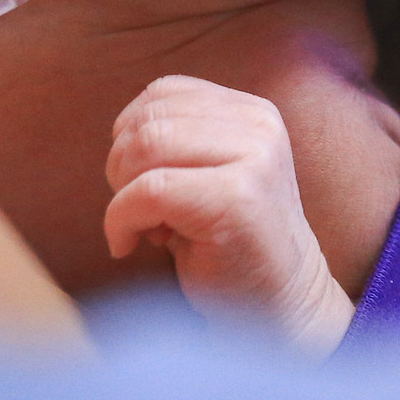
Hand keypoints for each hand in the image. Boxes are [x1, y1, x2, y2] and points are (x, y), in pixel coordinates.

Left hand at [104, 75, 353, 354]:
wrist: (279, 307)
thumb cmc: (229, 247)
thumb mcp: (208, 175)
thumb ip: (175, 140)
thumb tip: (121, 131)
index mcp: (252, 112)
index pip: (163, 92)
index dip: (131, 136)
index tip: (142, 183)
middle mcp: (259, 126)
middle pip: (148, 120)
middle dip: (120, 168)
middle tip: (136, 213)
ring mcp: (254, 159)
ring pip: (144, 147)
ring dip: (122, 193)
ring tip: (143, 227)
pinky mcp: (237, 199)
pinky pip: (148, 190)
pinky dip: (120, 221)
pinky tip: (128, 246)